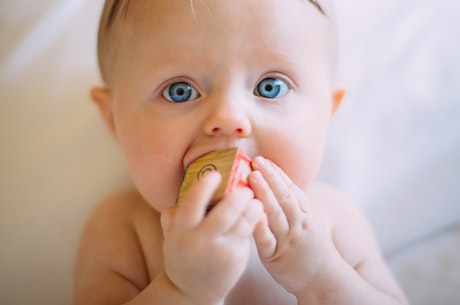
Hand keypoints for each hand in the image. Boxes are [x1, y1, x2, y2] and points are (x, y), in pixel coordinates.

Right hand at [161, 171, 263, 304]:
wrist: (192, 290)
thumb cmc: (183, 254)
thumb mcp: (172, 236)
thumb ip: (174, 215)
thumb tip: (184, 189)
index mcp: (181, 232)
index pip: (192, 205)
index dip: (204, 188)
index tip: (215, 174)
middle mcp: (201, 241)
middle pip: (224, 215)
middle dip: (237, 198)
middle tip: (245, 187)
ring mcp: (221, 251)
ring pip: (241, 224)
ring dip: (252, 207)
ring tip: (255, 197)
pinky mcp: (236, 257)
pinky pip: (248, 233)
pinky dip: (255, 219)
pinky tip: (258, 210)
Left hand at [249, 157, 331, 294]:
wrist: (322, 278)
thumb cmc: (309, 246)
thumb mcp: (306, 220)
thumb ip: (292, 203)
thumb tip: (274, 180)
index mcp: (304, 213)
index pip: (291, 188)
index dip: (277, 173)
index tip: (264, 159)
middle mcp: (298, 223)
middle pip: (284, 197)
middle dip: (270, 177)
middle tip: (256, 161)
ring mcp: (287, 239)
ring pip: (275, 214)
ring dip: (264, 194)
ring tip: (252, 177)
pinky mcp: (275, 256)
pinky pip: (267, 240)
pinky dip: (260, 227)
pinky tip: (252, 214)